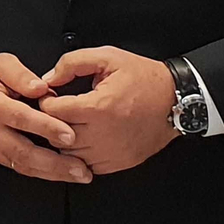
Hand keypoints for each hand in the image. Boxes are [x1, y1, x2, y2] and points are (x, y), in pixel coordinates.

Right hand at [0, 54, 90, 183]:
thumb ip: (21, 75)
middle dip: (55, 163)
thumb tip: (41, 88)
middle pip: (24, 151)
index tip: (69, 134)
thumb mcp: (0, 64)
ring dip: (53, 173)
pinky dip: (44, 173)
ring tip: (79, 174)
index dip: (46, 127)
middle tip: (81, 167)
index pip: (20, 118)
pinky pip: (22, 168)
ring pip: (24, 165)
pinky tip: (64, 174)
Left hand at [39, 47, 178, 175]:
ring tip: (71, 123)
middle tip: (58, 110)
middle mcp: (104, 134)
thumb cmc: (144, 78)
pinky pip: (87, 165)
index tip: (51, 96)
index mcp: (99, 107)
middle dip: (52, 121)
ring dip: (65, 139)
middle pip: (57, 135)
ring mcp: (112, 152)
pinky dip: (81, 154)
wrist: (175, 100)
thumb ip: (72, 63)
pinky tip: (86, 137)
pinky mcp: (119, 163)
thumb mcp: (107, 57)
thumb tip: (49, 78)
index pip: (54, 111)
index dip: (47, 100)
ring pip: (69, 154)